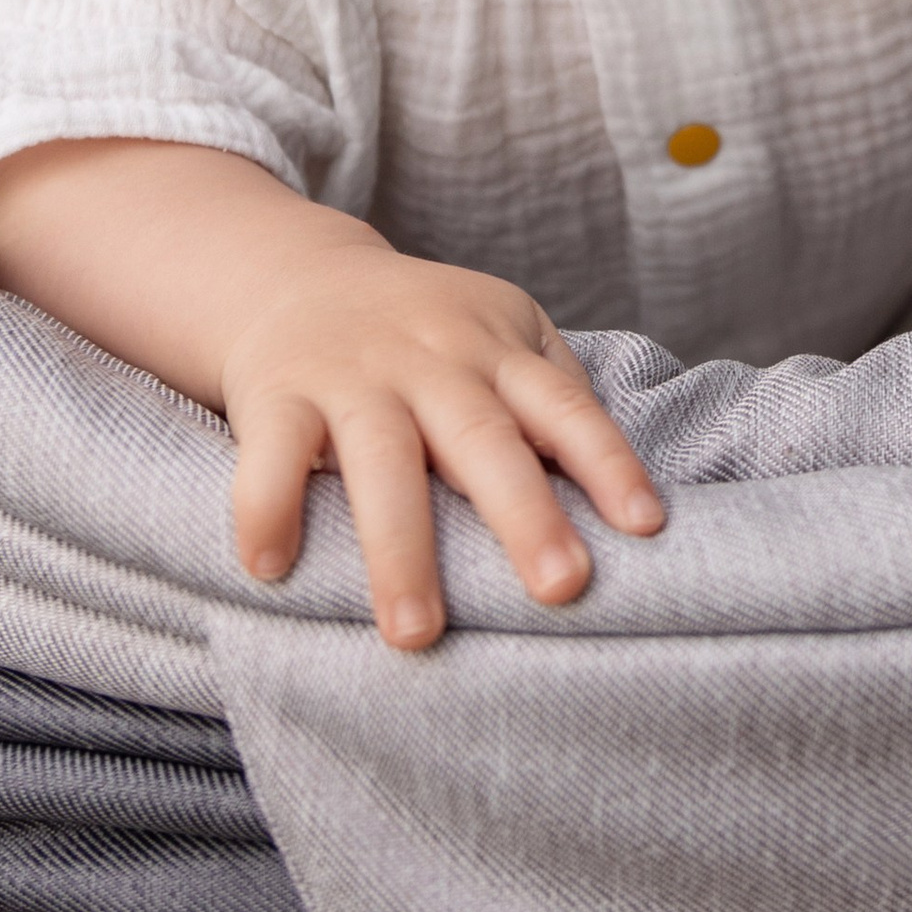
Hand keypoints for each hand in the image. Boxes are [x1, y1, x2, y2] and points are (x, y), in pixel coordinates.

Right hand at [216, 214, 665, 643]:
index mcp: (495, 349)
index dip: (608, 462)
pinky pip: (270, 455)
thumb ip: (553, 393)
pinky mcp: (276, 395)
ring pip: (381, 460)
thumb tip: (622, 494)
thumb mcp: (499, 330)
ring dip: (399, 548)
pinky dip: (267, 508)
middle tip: (562, 588)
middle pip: (482, 439)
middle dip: (523, 514)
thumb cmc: (423, 331)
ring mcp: (351, 376)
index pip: (564, 406)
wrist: (294, 276)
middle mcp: (430, 361)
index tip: (644, 526)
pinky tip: (272, 570)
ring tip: (416, 635)